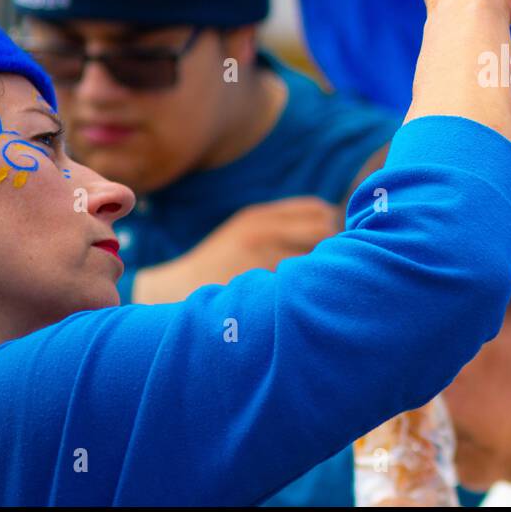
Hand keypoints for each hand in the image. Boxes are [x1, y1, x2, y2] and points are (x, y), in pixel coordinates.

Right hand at [132, 196, 341, 303]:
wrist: (174, 288)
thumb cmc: (218, 265)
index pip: (319, 210)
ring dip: (323, 271)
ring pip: (316, 258)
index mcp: (260, 216)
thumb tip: (331, 227)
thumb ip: (282, 226)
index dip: (332, 228)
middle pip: (325, 231)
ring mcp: (259, 256)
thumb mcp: (245, 232)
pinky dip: (306, 290)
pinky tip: (301, 300)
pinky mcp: (257, 281)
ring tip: (318, 285)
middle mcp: (262, 230)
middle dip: (335, 248)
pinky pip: (298, 283)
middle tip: (333, 268)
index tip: (334, 246)